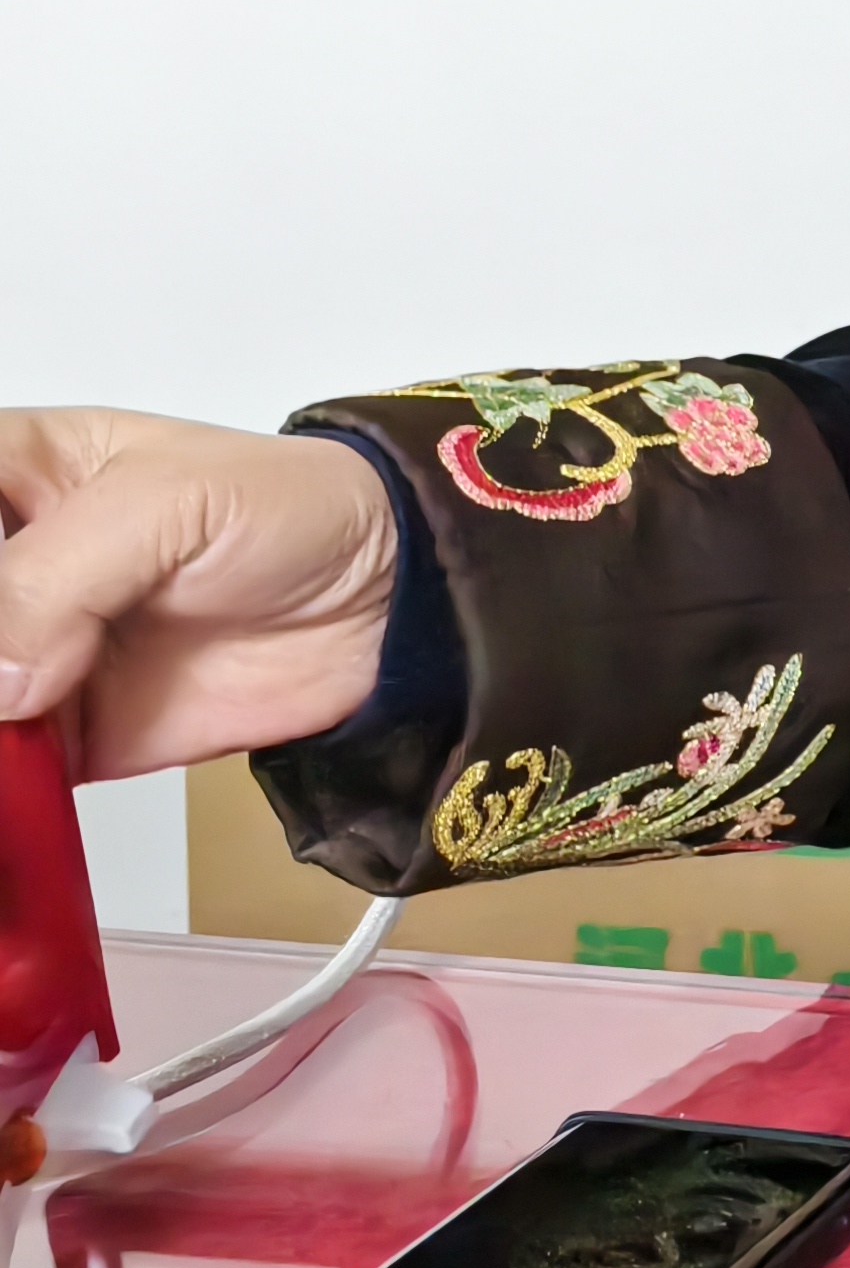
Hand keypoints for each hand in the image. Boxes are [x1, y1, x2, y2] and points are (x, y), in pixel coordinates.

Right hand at [0, 410, 399, 777]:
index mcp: (2, 474)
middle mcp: (2, 567)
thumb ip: (58, 580)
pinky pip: (3, 773)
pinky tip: (10, 793)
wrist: (392, 600)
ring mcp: (24, 655)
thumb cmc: (287, 509)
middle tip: (7, 686)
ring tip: (21, 726)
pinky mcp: (66, 733)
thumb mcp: (166, 506)